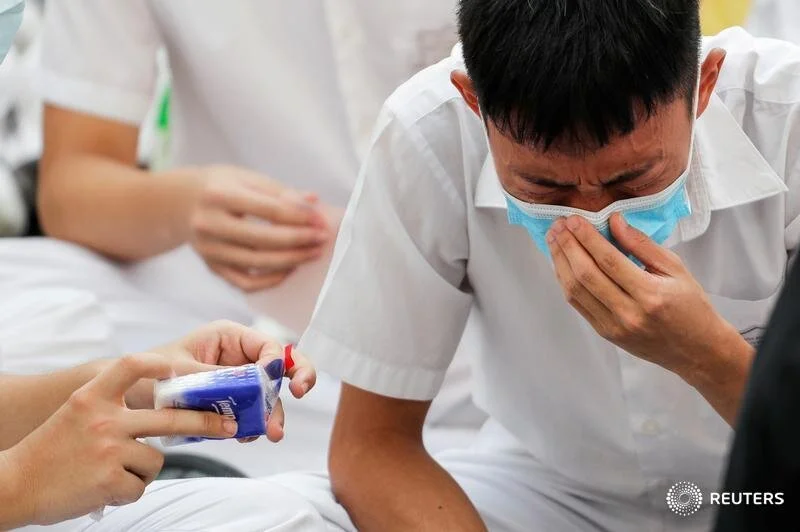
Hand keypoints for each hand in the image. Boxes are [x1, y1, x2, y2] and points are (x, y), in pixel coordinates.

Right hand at [7, 354, 236, 525]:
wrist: (13, 484)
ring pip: (156, 457)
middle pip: (171, 416)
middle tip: (230, 425)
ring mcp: (108, 449)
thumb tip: (164, 407)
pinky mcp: (111, 480)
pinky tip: (102, 486)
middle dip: (206, 422)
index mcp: (92, 396)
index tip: (182, 366)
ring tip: (108, 470)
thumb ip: (113, 404)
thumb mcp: (77, 412)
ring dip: (140, 468)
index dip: (160, 364)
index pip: (130, 365)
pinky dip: (128, 489)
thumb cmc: (52, 449)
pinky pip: (141, 484)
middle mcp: (103, 418)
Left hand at [125, 320, 316, 442]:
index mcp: (229, 337)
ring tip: (269, 433)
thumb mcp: (181, 372)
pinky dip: (253, 425)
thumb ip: (217, 377)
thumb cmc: (146, 374)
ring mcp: (237, 382)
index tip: (282, 379)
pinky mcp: (231, 404)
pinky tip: (244, 435)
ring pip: (268, 395)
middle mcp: (238, 357)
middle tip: (302, 394)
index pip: (267, 345)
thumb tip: (249, 385)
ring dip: (273, 413)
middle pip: (279, 368)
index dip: (279, 361)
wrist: (124, 402)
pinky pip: (252, 413)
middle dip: (294, 382)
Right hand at [188, 165, 330, 291]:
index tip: (321, 220)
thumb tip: (312, 202)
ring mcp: (209, 250)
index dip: (300, 217)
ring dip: (291, 261)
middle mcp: (209, 224)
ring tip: (313, 253)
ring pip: (256, 263)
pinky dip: (270, 280)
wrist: (181, 203)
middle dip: (299, 241)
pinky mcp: (212, 267)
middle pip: (263, 240)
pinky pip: (245, 283)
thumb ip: (280, 191)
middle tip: (322, 239)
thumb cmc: (222, 187)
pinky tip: (290, 269)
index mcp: (220, 195)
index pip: (269, 210)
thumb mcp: (247, 178)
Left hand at [546, 213, 743, 378]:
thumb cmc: (691, 305)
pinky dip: (565, 281)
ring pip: (576, 291)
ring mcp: (614, 326)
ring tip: (554, 240)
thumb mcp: (676, 269)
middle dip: (568, 246)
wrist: (696, 350)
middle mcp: (628, 313)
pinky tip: (562, 263)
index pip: (609, 261)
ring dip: (560, 263)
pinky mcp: (605, 333)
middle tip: (557, 225)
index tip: (574, 219)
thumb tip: (614, 221)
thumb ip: (642, 244)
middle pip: (586, 275)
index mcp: (650, 294)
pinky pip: (578, 304)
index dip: (587, 238)